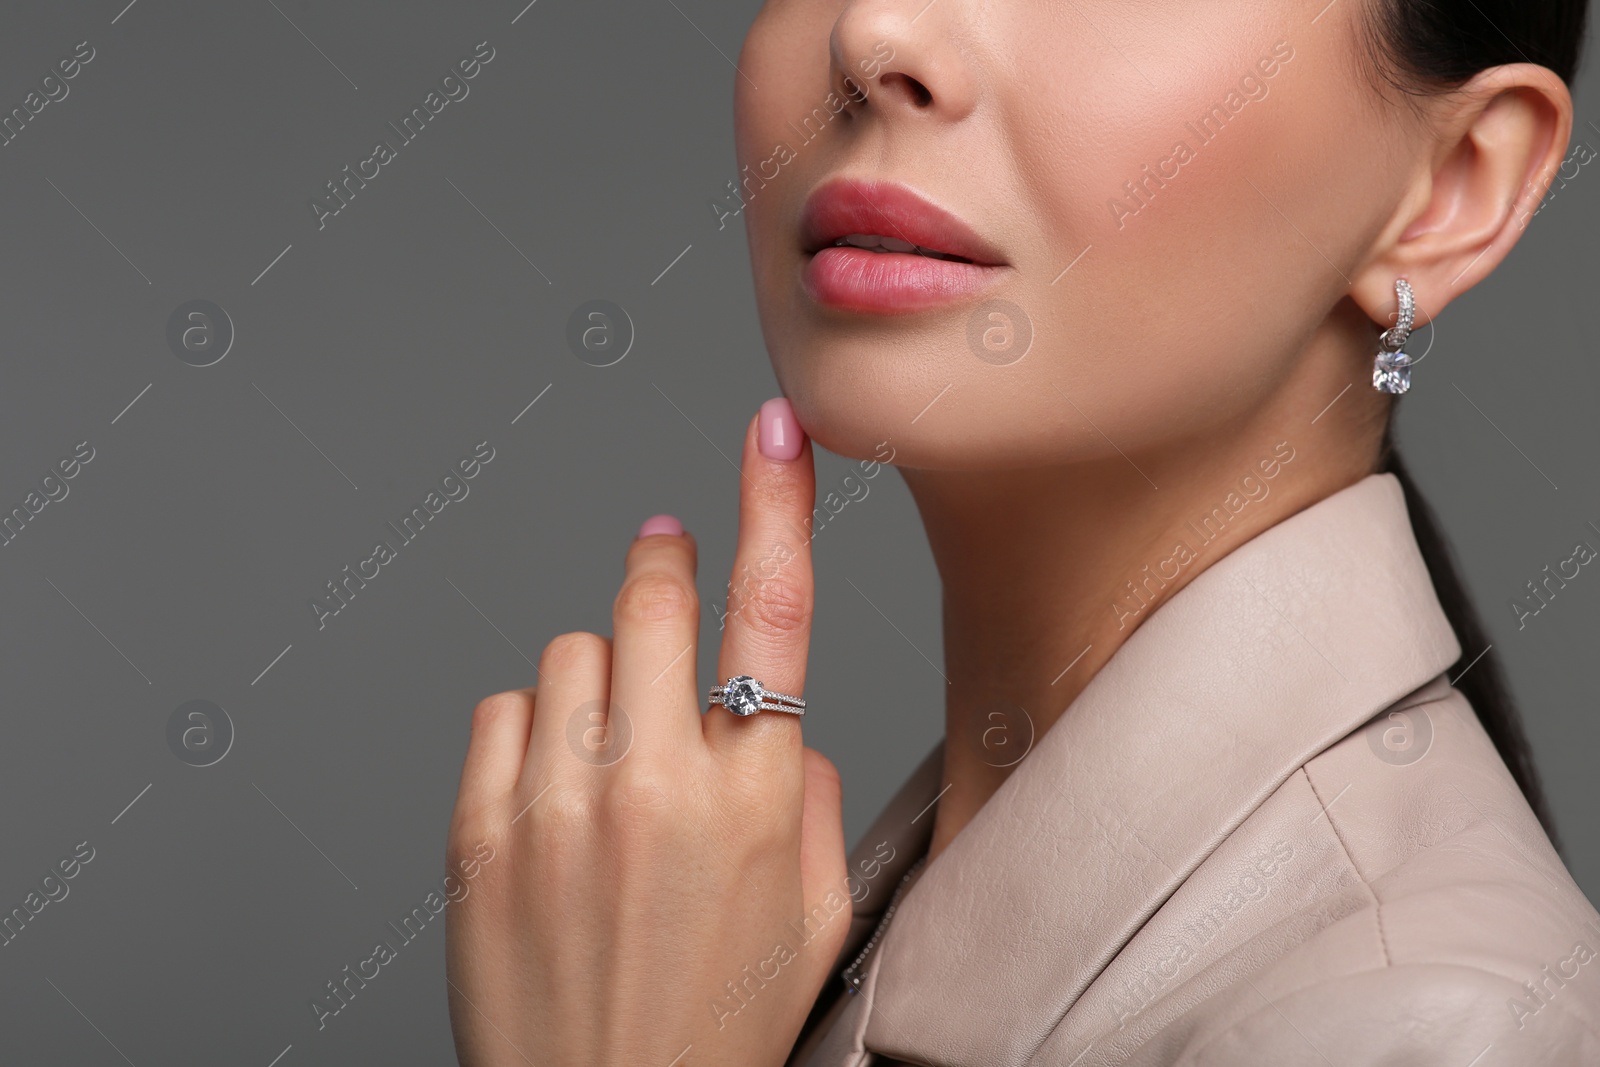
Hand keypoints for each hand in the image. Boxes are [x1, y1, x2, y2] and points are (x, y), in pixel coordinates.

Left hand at [445, 398, 849, 1066]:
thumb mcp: (816, 917)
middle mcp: (655, 783)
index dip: (777, 504)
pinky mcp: (481, 831)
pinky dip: (532, 729)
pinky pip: (502, 709)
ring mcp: (557, 803)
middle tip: (662, 560)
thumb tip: (774, 729)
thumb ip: (806, 800)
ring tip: (609, 752)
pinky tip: (553, 788)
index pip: (776, 613)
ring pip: (572, 651)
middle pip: (654, 599)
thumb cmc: (720, 1027)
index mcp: (755, 799)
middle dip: (661, 568)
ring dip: (600, 678)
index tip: (774, 433)